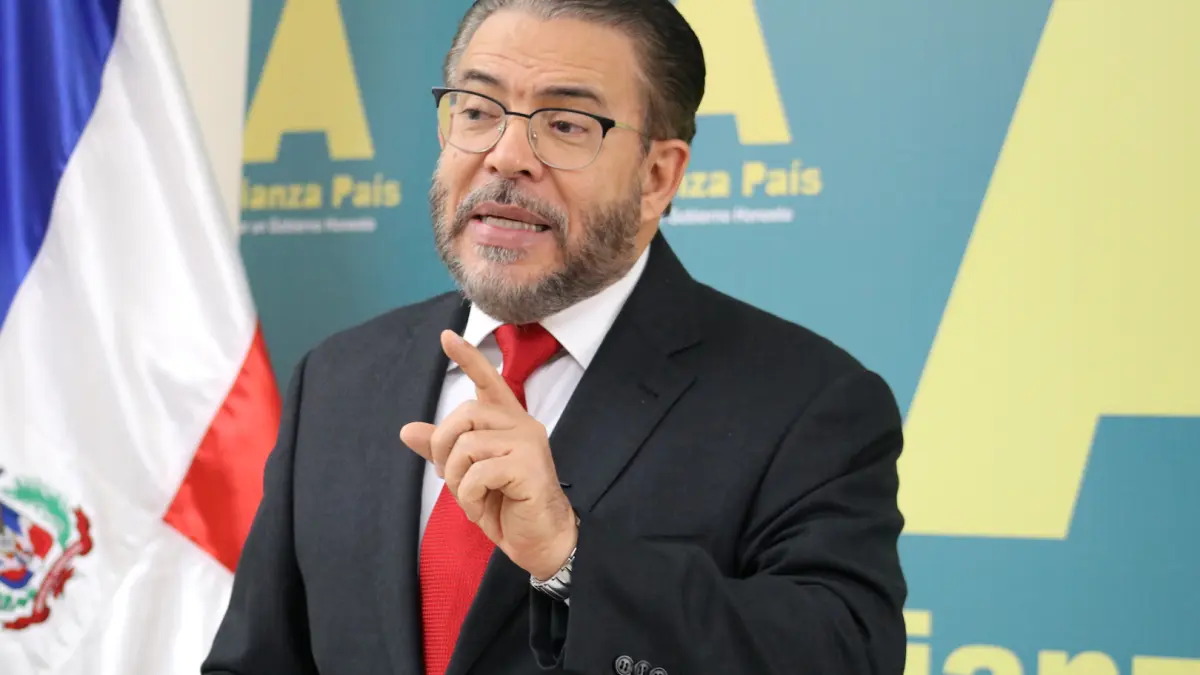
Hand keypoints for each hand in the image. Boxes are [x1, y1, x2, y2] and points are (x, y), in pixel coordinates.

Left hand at [399, 330, 576, 580]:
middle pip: (465, 414)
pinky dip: (469, 497)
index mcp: (508, 423)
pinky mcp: (529, 467)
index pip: (489, 382)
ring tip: (469, 499)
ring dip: (456, 479)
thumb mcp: (467, 476)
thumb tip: (407, 430)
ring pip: (467, 445)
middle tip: (446, 477)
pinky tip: (481, 510)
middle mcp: (522, 426)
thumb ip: (442, 450)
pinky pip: (478, 473)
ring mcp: (528, 444)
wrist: (539, 541)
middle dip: (442, 447)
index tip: (446, 336)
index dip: (468, 358)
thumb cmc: (507, 506)